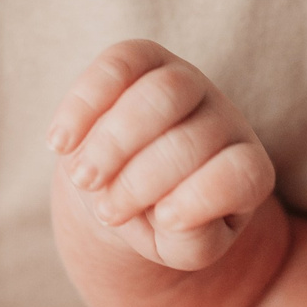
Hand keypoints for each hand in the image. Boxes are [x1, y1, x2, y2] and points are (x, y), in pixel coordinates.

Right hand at [47, 41, 275, 271]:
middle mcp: (225, 120)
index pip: (242, 174)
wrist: (128, 187)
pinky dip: (86, 103)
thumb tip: (170, 213)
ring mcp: (188, 83)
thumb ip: (191, 243)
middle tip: (107, 212)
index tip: (161, 222)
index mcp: (246, 169)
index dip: (203, 198)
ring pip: (163, 92)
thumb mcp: (181, 247)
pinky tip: (60, 144)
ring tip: (83, 178)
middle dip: (141, 180)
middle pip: (193, 138)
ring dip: (115, 140)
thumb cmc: (162, 223)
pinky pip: (121, 63)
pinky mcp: (145, 59)